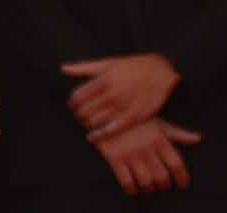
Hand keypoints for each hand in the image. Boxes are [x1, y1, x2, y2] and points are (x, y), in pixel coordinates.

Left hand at [64, 53, 180, 140]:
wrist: (163, 72)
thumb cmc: (133, 67)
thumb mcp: (110, 63)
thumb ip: (85, 67)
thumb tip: (63, 68)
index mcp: (104, 79)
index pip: (77, 98)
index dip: (72, 104)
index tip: (73, 106)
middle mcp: (112, 93)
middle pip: (83, 112)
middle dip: (79, 114)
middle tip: (82, 114)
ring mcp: (122, 107)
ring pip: (94, 122)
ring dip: (88, 124)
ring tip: (91, 120)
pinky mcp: (132, 118)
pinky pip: (108, 132)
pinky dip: (97, 136)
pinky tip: (92, 136)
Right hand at [93, 117, 203, 195]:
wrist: (108, 112)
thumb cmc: (137, 119)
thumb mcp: (159, 123)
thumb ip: (178, 134)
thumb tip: (198, 139)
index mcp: (159, 139)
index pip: (176, 163)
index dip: (182, 177)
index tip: (183, 185)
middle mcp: (147, 148)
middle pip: (161, 176)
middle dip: (164, 185)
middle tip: (164, 187)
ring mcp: (130, 154)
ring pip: (145, 181)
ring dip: (149, 189)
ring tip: (150, 189)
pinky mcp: (115, 159)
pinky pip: (126, 181)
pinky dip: (131, 189)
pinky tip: (133, 190)